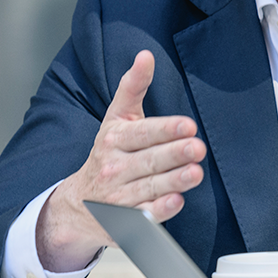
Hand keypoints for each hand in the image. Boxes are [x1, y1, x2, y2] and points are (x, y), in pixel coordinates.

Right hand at [36, 50, 206, 270]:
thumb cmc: (109, 153)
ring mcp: (119, 196)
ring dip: (173, 180)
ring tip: (195, 173)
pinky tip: (176, 201)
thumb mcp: (116, 118)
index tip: (189, 125)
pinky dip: (159, 210)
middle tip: (197, 148)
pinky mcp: (125, 221)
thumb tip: (146, 55)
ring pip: (149, 187)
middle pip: (149, 160)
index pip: (143, 133)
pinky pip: (144, 216)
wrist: (79, 204)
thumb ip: (133, 88)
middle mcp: (114, 167)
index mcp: (114, 139)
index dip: (166, 129)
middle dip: (174, 154)